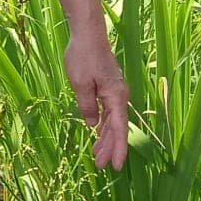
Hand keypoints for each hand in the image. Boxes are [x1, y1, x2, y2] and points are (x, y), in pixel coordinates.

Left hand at [64, 25, 129, 170]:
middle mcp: (120, 96)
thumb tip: (92, 125)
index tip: (116, 166)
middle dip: (109, 147)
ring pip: (112, 120)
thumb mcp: (80, 84)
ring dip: (106, 137)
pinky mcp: (109, 87)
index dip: (118, 149)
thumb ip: (87, 106)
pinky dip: (104, 124)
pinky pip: (109, 111)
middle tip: (100, 165)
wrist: (88, 33)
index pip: (119, 129)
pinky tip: (97, 132)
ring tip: (97, 154)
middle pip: (116, 127)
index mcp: (116, 96)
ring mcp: (115, 91)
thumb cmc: (83, 56)